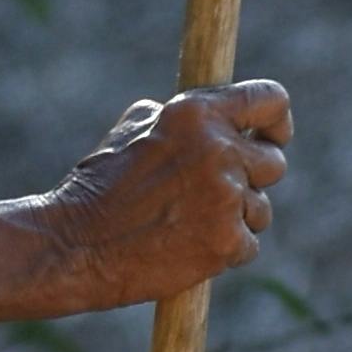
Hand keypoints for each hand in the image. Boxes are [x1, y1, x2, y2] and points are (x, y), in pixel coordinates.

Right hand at [32, 80, 290, 312]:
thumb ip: (183, 122)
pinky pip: (248, 245)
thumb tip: (217, 119)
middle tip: (214, 196)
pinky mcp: (226, 240)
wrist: (74, 246)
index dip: (277, 122)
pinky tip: (185, 249)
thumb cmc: (98, 189)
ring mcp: (225, 196)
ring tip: (186, 225)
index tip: (271, 137)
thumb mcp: (132, 131)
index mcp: (196, 112)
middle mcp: (218, 148)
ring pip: (261, 210)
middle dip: (250, 180)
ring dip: (234, 220)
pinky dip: (223, 252)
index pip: (271, 100)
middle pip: (274, 162)